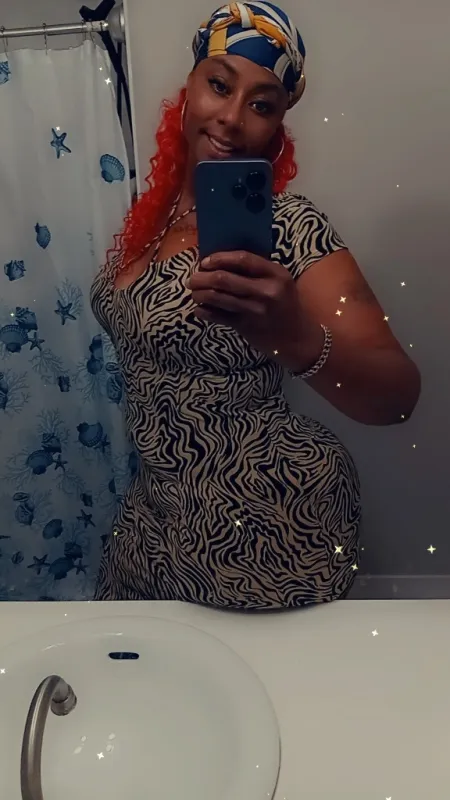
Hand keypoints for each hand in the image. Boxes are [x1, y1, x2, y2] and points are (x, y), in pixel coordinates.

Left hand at [186, 250, 305, 359]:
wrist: (296, 337)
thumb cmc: (284, 304)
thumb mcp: (280, 282)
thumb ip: (257, 271)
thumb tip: (220, 261)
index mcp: (276, 274)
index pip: (243, 259)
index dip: (220, 258)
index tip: (205, 261)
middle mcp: (266, 291)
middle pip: (224, 279)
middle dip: (202, 277)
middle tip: (192, 279)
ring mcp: (255, 310)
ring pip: (217, 297)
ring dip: (200, 294)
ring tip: (194, 293)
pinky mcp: (246, 326)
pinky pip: (218, 316)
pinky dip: (204, 311)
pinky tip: (199, 309)